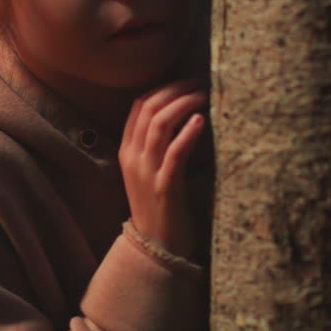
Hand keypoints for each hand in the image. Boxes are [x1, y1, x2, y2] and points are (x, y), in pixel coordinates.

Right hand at [119, 79, 207, 258]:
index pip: (138, 106)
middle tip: (199, 84)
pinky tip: (201, 121)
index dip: (163, 88)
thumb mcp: (152, 171)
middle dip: (175, 90)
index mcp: (127, 151)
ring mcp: (146, 172)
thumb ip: (159, 145)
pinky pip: (175, 153)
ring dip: (183, 104)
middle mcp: (133, 158)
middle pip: (149, 109)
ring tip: (203, 96)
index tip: (186, 81)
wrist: (157, 248)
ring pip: (159, 124)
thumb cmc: (162, 206)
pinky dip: (188, 133)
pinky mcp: (165, 187)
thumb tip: (185, 115)